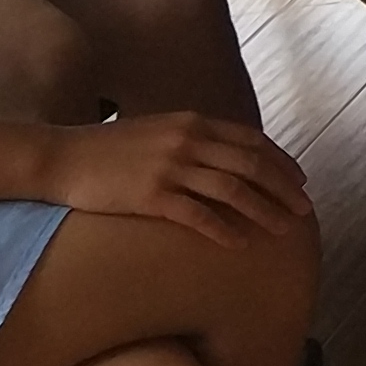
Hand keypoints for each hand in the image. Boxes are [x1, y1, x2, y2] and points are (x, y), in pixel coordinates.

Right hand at [38, 111, 311, 246]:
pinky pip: (198, 214)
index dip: (282, 163)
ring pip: (233, 190)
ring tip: (283, 230)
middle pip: (251, 165)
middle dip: (283, 189)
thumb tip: (227, 158)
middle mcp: (188, 140)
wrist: (62, 158)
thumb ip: (193, 139)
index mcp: (193, 122)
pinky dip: (224, 228)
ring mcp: (170, 167)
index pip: (252, 141)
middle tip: (304, 211)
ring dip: (264, 211)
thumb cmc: (109, 150)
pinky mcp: (150, 195)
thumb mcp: (159, 131)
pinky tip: (240, 243)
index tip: (301, 182)